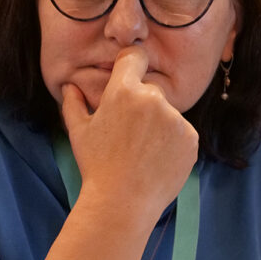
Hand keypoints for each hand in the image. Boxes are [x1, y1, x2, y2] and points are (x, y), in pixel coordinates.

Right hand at [61, 45, 197, 223]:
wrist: (122, 203)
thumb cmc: (96, 166)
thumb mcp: (78, 132)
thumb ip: (73, 103)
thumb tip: (69, 86)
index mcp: (123, 91)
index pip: (135, 57)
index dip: (131, 64)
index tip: (130, 74)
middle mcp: (153, 99)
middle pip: (150, 92)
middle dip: (142, 107)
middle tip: (130, 135)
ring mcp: (176, 118)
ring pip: (167, 113)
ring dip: (158, 126)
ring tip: (143, 153)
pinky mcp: (191, 138)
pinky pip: (182, 133)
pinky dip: (173, 143)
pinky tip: (157, 161)